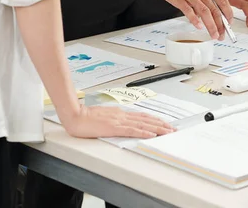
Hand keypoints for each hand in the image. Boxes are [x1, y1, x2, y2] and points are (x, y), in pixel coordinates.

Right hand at [61, 105, 175, 138]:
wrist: (74, 115)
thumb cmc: (85, 117)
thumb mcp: (103, 116)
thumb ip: (114, 119)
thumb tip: (122, 123)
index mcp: (120, 113)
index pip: (142, 116)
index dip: (155, 120)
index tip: (165, 123)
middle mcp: (122, 115)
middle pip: (146, 119)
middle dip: (161, 124)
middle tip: (172, 129)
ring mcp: (118, 121)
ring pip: (142, 124)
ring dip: (156, 128)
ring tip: (167, 132)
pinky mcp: (113, 128)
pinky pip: (131, 130)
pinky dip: (143, 132)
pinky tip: (151, 134)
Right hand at [148, 0, 231, 39]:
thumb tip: (210, 6)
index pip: (222, 0)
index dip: (228, 12)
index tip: (229, 22)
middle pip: (214, 9)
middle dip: (220, 25)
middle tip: (222, 34)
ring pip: (204, 12)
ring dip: (211, 25)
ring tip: (213, 35)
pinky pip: (188, 11)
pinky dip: (195, 20)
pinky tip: (199, 27)